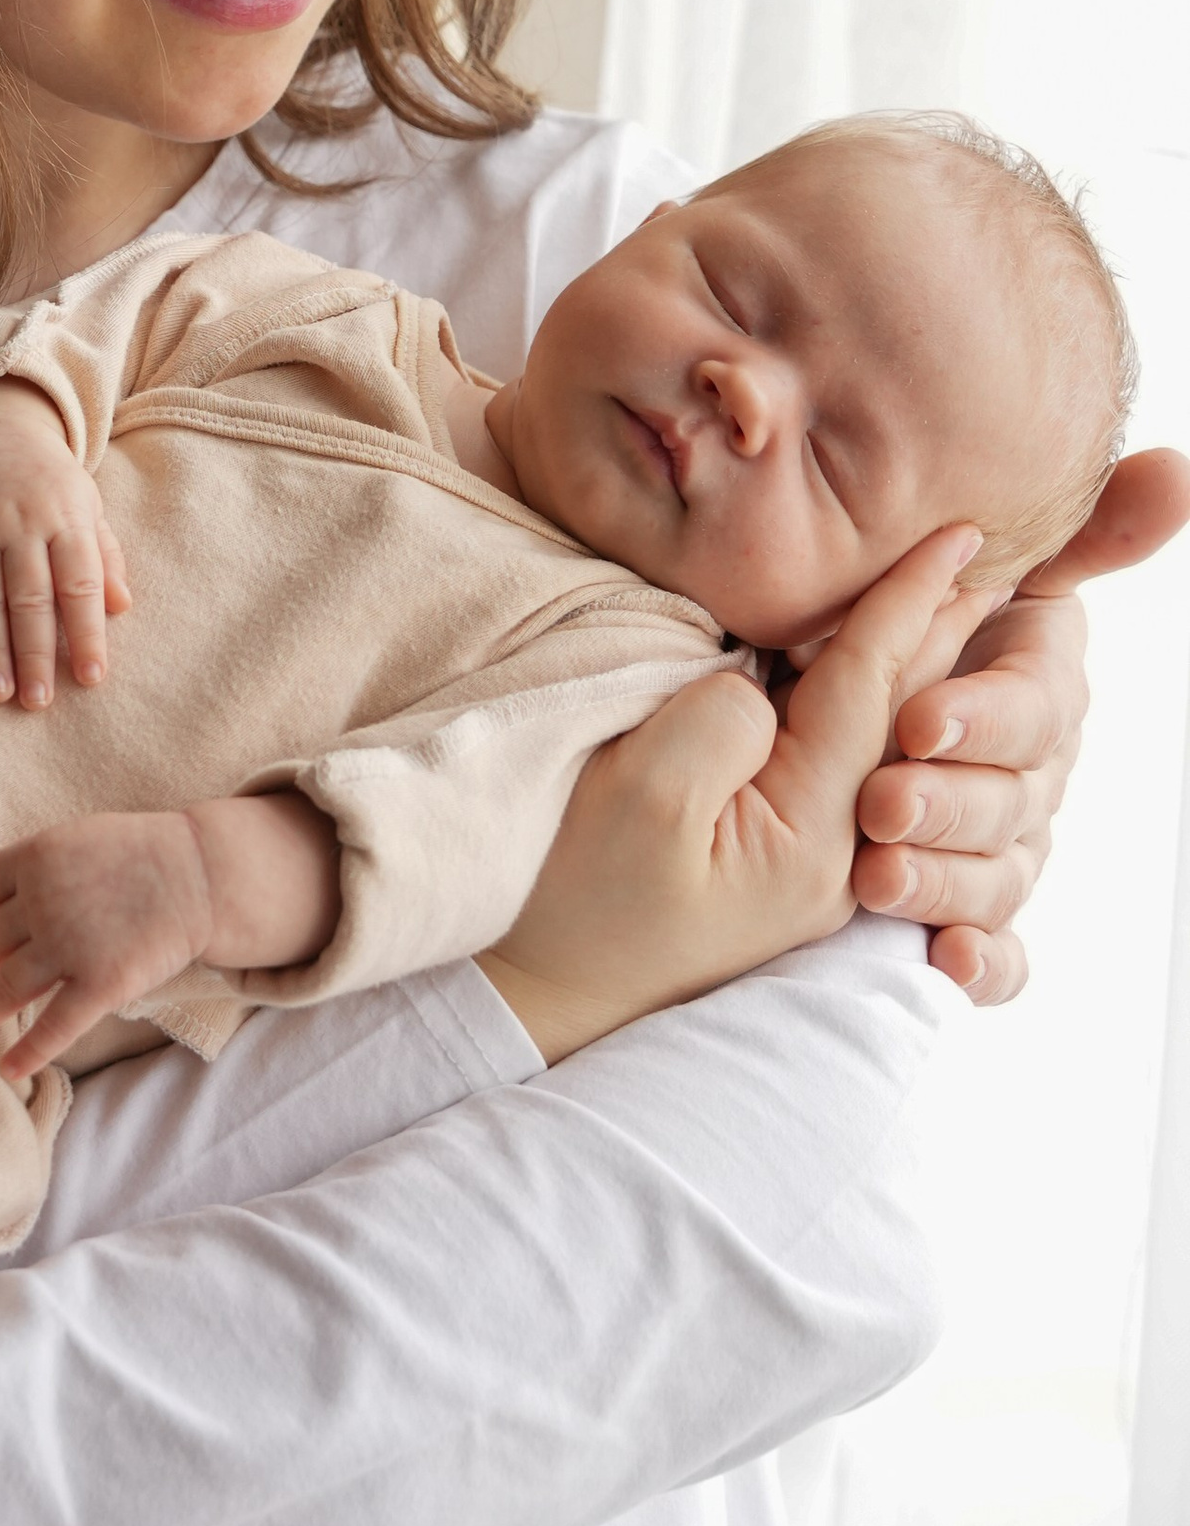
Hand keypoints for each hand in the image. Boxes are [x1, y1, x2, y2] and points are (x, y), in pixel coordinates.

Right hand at [0, 382, 130, 708]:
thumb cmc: (47, 481)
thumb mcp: (86, 506)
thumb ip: (105, 556)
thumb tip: (122, 606)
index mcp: (66, 518)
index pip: (80, 583)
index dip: (87, 632)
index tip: (92, 678)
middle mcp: (21, 522)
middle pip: (30, 597)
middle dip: (35, 652)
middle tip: (37, 702)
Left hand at [0, 811, 214, 1081]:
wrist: (199, 871)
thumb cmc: (142, 851)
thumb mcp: (77, 841)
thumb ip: (38, 868)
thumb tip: (0, 901)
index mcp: (33, 860)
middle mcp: (41, 904)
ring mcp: (68, 945)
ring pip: (11, 988)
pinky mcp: (100, 984)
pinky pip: (54, 1027)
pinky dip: (29, 1052)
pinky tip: (11, 1068)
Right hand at [476, 522, 984, 1062]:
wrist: (539, 991)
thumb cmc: (576, 895)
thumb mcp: (641, 797)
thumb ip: (719, 721)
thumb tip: (758, 685)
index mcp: (811, 835)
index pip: (872, 690)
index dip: (911, 602)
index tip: (958, 533)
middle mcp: (834, 854)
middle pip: (899, 716)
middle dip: (942, 629)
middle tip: (987, 550)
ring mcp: (809, 864)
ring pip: (875, 740)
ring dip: (911, 663)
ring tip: (948, 601)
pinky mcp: (776, 862)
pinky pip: (837, 763)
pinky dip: (861, 702)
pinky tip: (862, 672)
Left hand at [852, 443, 1189, 1001]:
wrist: (886, 695)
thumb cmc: (946, 624)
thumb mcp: (1000, 565)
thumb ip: (1085, 528)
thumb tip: (1175, 470)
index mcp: (1043, 694)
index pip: (1031, 712)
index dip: (983, 719)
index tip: (915, 721)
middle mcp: (1035, 777)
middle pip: (1009, 804)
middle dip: (947, 804)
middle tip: (880, 804)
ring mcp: (1010, 848)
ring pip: (999, 878)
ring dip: (946, 884)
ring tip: (880, 881)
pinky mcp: (977, 911)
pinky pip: (1001, 953)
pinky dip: (982, 965)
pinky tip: (948, 967)